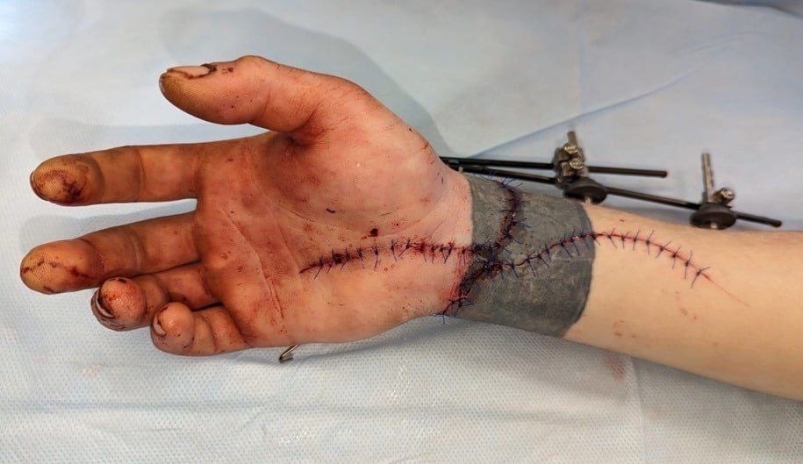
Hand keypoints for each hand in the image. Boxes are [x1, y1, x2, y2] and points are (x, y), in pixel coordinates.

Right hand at [20, 56, 471, 355]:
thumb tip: (175, 81)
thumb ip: (256, 89)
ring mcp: (241, 275)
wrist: (435, 233)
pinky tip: (169, 321)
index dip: (94, 177)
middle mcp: (224, 226)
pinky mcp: (265, 319)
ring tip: (108, 296)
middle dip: (86, 254)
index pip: (145, 174)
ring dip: (122, 298)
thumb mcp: (327, 108)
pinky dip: (177, 334)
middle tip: (43, 266)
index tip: (50, 181)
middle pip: (136, 242)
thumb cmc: (388, 166)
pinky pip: (207, 333)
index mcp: (229, 172)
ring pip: (160, 291)